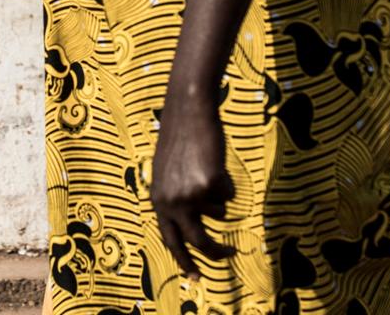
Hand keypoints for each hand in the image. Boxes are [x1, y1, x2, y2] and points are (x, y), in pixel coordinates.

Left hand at [149, 100, 236, 279]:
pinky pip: (228, 192)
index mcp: (159, 201)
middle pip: (199, 241)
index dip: (184, 261)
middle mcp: (172, 203)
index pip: (171, 241)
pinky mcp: (210, 183)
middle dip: (216, 253)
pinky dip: (227, 179)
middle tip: (230, 254)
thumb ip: (175, 200)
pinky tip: (215, 159)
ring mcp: (192, 194)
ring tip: (211, 170)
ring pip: (219, 212)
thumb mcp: (167, 174)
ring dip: (220, 195)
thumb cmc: (181, 139)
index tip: (197, 276)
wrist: (188, 112)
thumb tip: (194, 227)